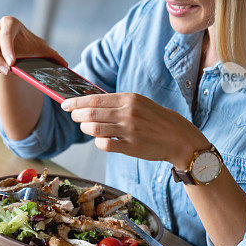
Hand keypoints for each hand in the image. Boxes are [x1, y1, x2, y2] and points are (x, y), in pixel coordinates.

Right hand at [0, 16, 66, 74]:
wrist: (18, 48)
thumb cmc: (30, 46)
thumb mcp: (41, 49)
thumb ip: (53, 55)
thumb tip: (65, 64)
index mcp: (10, 23)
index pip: (6, 34)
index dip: (7, 48)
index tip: (12, 62)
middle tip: (8, 71)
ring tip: (7, 72)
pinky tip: (2, 69)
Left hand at [61, 93, 209, 166]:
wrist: (179, 138)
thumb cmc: (157, 119)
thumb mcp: (140, 103)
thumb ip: (118, 103)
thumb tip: (90, 102)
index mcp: (129, 98)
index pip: (95, 98)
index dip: (76, 102)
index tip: (66, 103)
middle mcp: (128, 112)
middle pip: (91, 113)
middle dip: (76, 115)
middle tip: (73, 116)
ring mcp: (129, 130)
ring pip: (94, 129)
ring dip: (84, 128)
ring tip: (85, 128)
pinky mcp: (131, 147)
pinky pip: (105, 144)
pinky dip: (98, 142)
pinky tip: (100, 140)